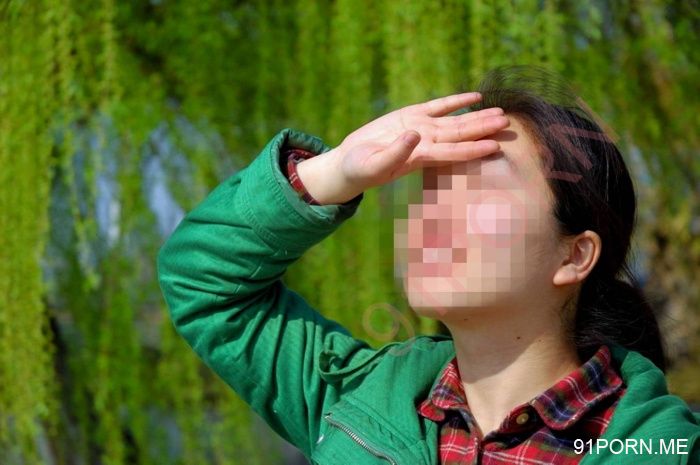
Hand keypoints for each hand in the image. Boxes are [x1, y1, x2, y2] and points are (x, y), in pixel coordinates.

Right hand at [296, 92, 509, 204]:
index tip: (495, 146)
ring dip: (478, 117)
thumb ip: (396, 152)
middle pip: (461, 135)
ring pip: (456, 121)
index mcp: (420, 157)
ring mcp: (421, 128)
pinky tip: (476, 97)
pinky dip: (457, 102)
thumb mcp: (374, 165)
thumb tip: (415, 134)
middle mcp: (426, 142)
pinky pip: (439, 106)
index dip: (474, 149)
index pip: (453, 153)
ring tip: (501, 113)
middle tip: (508, 124)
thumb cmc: (360, 169)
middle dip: (484, 130)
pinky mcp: (411, 116)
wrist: (350, 162)